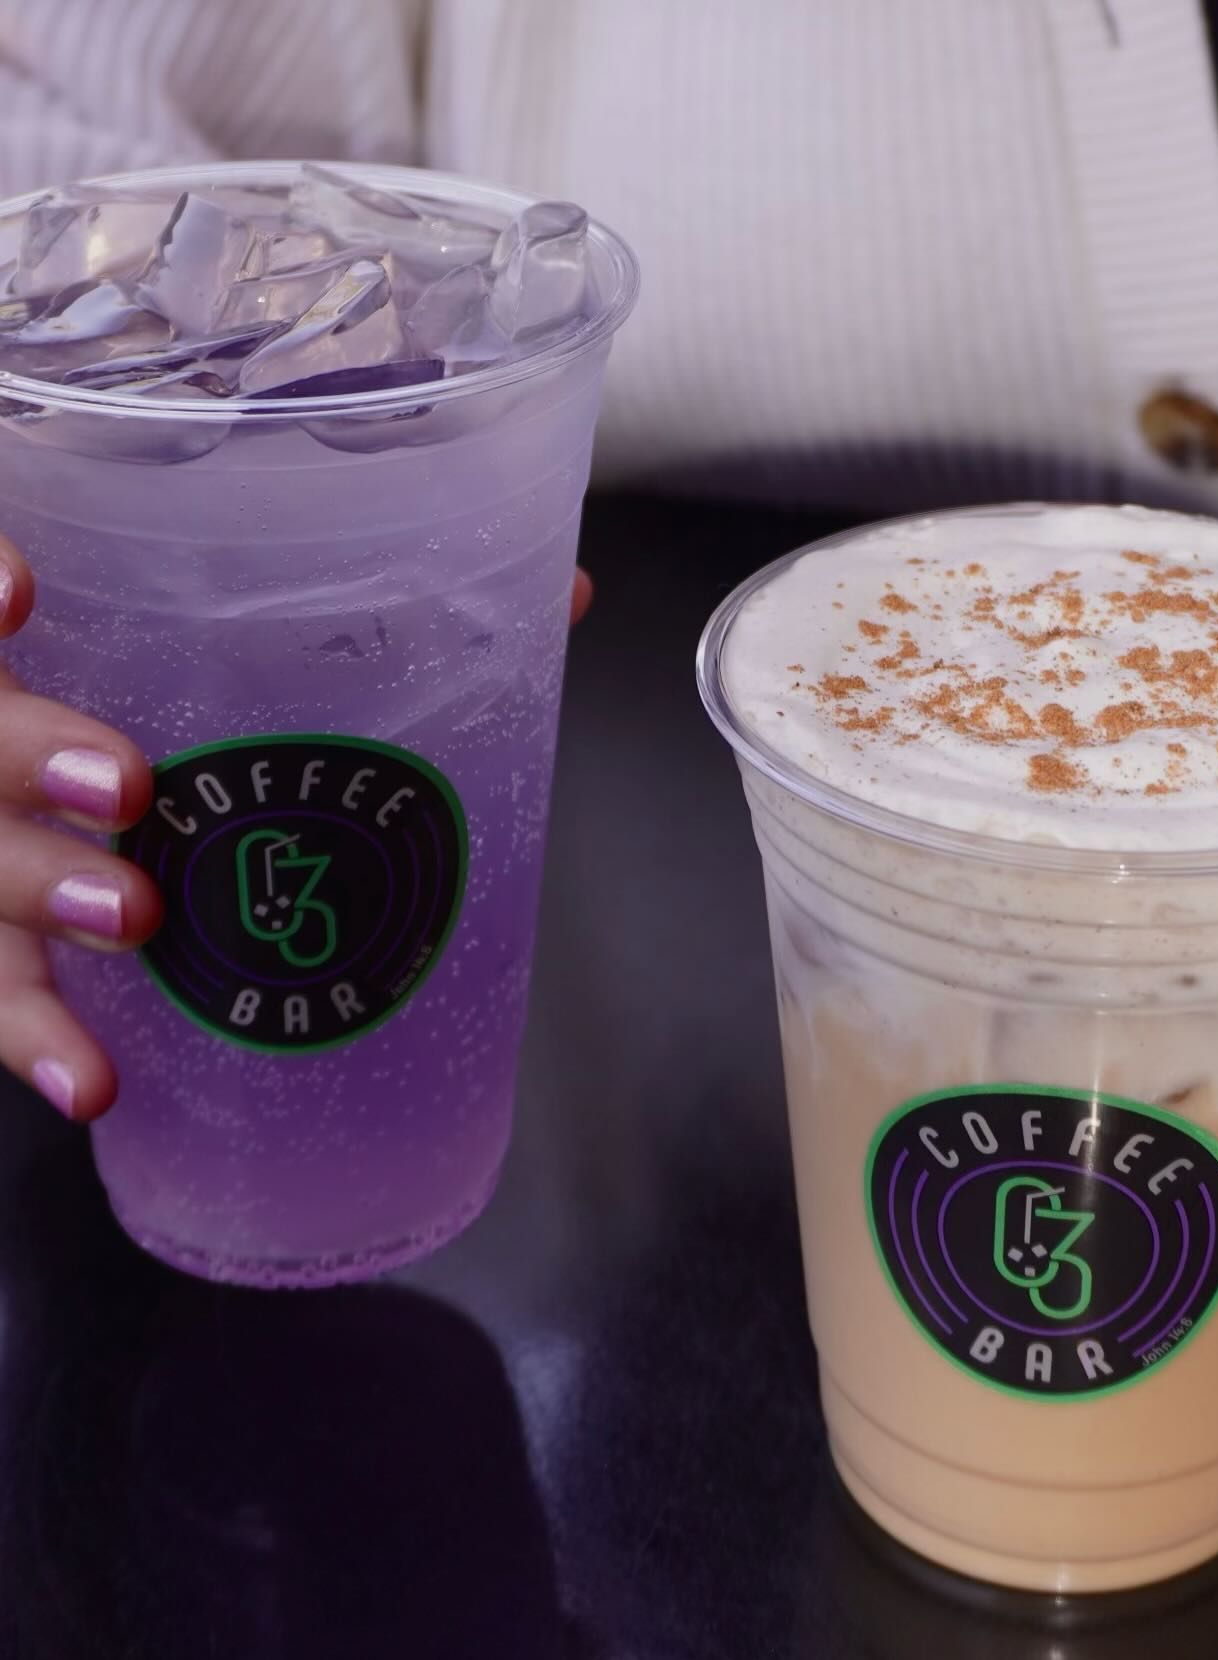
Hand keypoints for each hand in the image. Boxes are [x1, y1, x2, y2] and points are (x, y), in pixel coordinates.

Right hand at [0, 548, 591, 1122]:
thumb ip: (412, 613)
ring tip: (134, 919)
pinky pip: (1, 993)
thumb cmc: (234, 718)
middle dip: (32, 756)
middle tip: (131, 789)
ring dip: (43, 892)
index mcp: (74, 636)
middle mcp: (11, 730)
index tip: (26, 592)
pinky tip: (92, 1081)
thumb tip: (565, 593)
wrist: (129, 811)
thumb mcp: (297, 652)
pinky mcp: (9, 943)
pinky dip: (36, 1039)